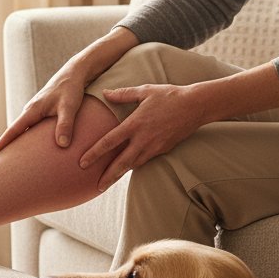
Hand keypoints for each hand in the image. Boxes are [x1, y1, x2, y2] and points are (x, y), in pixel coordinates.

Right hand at [0, 70, 88, 154]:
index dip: (3, 143)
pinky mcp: (42, 112)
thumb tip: (62, 145)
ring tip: (13, 159)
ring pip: (24, 130)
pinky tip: (32, 147)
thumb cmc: (71, 90)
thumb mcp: (69, 107)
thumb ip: (65, 125)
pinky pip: (32, 127)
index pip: (14, 130)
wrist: (74, 74)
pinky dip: (29, 137)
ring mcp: (36, 111)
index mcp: (32, 110)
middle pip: (15, 132)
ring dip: (18, 142)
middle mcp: (31, 111)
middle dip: (6, 146)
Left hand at [81, 83, 206, 191]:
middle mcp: (144, 139)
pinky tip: (127, 169)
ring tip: (107, 182)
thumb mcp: (145, 91)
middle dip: (108, 176)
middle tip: (96, 187)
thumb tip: (105, 93)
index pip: (110, 141)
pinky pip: (145, 160)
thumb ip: (123, 94)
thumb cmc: (169, 95)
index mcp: (135, 123)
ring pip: (134, 165)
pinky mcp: (163, 150)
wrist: (196, 106)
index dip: (95, 153)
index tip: (82, 163)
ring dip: (120, 174)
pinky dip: (134, 166)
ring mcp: (155, 147)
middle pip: (122, 162)